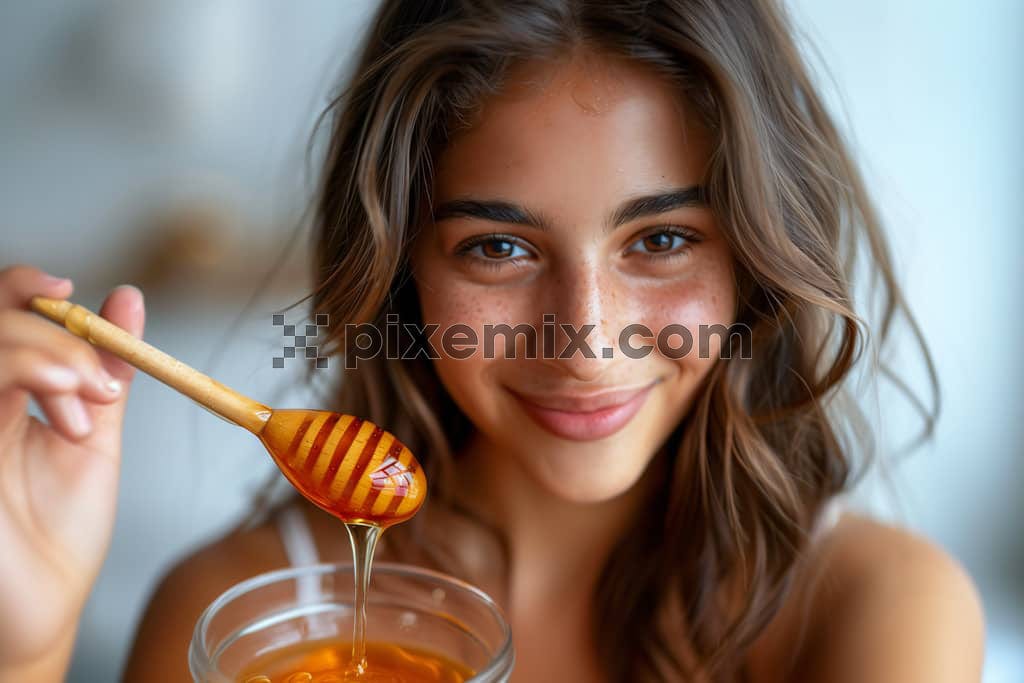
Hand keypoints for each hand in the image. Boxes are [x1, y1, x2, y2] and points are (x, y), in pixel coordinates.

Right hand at [0, 264, 144, 669]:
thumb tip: (127, 299)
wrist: (45, 606)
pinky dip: (23, 378)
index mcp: (2, 394)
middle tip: (98, 380)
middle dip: (51, 333)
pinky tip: (68, 410)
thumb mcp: (95, 436)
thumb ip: (107, 370)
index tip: (68, 290)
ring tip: (86, 397)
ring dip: (43, 354)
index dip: (22, 287)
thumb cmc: (59, 532)